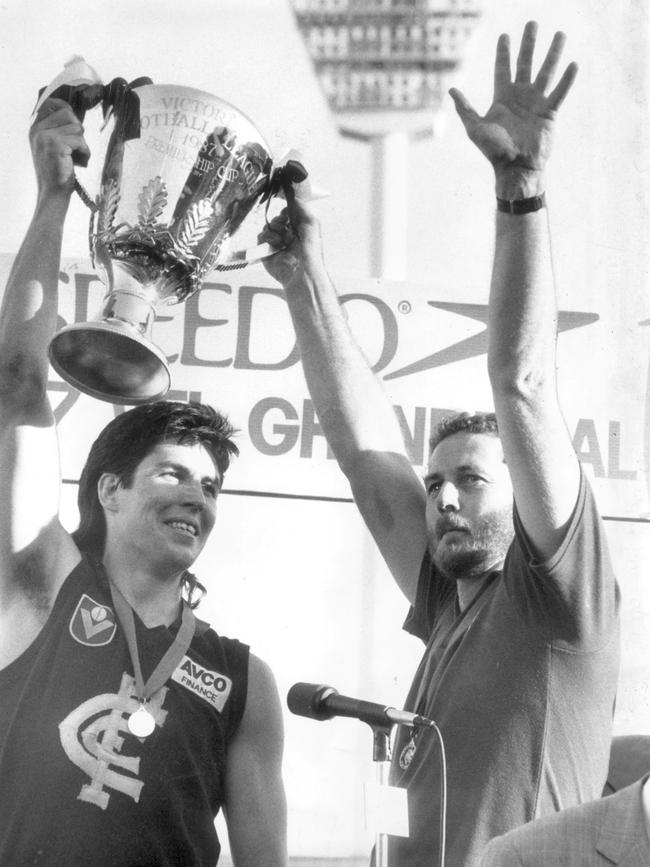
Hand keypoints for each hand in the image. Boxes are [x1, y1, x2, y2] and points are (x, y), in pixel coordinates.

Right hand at [29, 98, 89, 197]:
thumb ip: (58, 129)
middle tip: (76, 147)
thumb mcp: (52, 146)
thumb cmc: (57, 172)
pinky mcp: (56, 144)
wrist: (53, 194)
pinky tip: (79, 163)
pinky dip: (85, 152)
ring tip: (76, 158)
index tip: (74, 121)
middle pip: (67, 113)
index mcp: (35, 128)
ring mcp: (45, 136)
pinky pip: (80, 140)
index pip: (51, 103)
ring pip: (76, 127)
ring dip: (82, 144)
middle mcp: (37, 129)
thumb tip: (73, 113)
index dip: (67, 108)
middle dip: (77, 129)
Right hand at [258, 185, 325, 287]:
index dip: (287, 210)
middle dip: (282, 221)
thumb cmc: (310, 250)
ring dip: (276, 231)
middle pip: (276, 218)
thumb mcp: (312, 222)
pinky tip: (278, 246)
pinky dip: (269, 239)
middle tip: (288, 229)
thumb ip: (302, 206)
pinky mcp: (266, 250)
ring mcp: (276, 243)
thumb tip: (292, 196)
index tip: (288, 212)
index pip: (288, 212)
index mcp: (299, 228)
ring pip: (268, 226)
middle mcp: (287, 235)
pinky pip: (261, 236)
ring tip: (284, 241)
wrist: (301, 270)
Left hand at [450, 21, 577, 197]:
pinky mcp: (549, 113)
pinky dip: (566, 79)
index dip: (503, 52)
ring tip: (559, 34)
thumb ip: (465, 108)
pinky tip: (572, 64)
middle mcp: (520, 97)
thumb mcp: (475, 128)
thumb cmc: (494, 151)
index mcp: (502, 98)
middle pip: (525, 63)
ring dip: (552, 53)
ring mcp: (536, 103)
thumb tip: (451, 89)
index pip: (502, 69)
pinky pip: (559, 92)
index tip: (504, 35)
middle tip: (532, 23)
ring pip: (546, 72)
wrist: (515, 169)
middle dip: (528, 44)